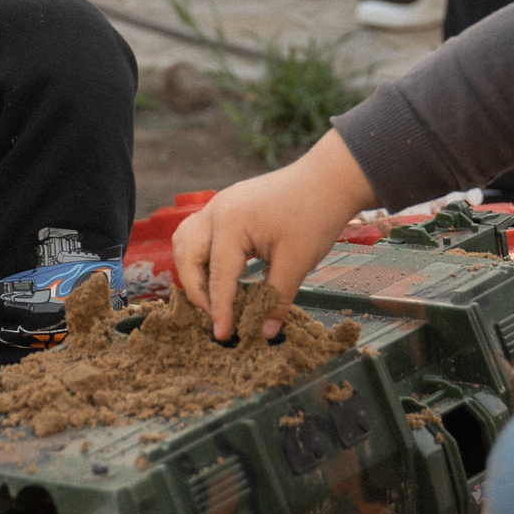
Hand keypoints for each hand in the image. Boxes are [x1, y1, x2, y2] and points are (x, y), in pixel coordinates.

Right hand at [172, 131, 375, 343]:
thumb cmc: (315, 216)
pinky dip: (197, 255)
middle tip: (216, 317)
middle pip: (187, 258)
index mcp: (231, 224)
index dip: (220, 310)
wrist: (329, 178)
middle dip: (197, 291)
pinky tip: (214, 271)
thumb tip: (265, 331)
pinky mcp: (224, 205)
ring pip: (184, 242)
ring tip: (211, 296)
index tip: (223, 336)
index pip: (218, 276)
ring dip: (191, 271)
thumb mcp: (297, 262)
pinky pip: (195, 232)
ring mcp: (217, 205)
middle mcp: (215, 211)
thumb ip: (277, 298)